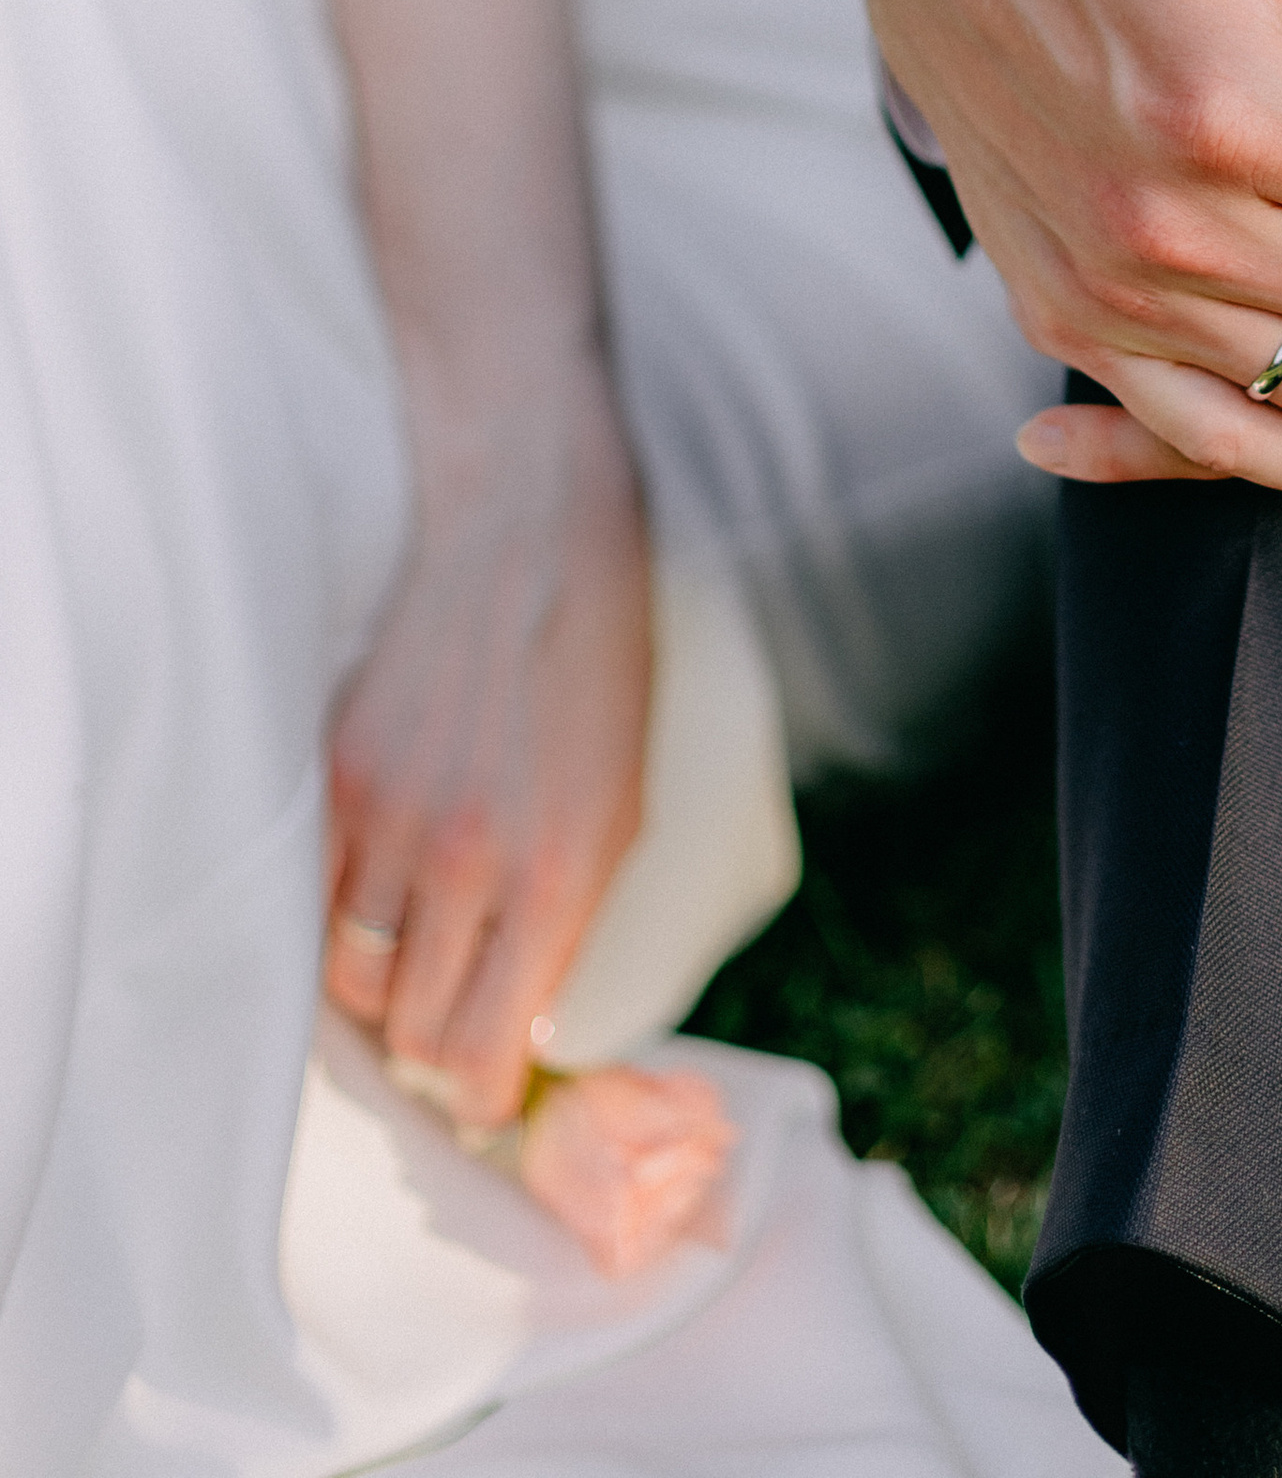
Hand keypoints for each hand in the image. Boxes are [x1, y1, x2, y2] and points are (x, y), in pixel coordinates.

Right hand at [323, 363, 650, 1129]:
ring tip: (417, 952)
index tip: (488, 1086)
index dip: (482, 1094)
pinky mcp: (338, 773)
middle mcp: (467, 860)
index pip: (484, 1056)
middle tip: (454, 1017)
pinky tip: (378, 891)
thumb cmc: (603, 663)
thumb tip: (531, 1018)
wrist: (535, 530)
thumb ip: (576, 916)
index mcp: (559, 873)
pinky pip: (313, 898)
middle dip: (435, 1045)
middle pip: (411, 1032)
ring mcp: (392, 817)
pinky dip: (338, 916)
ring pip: (350, 977)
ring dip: (383, 984)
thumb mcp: (625, 803)